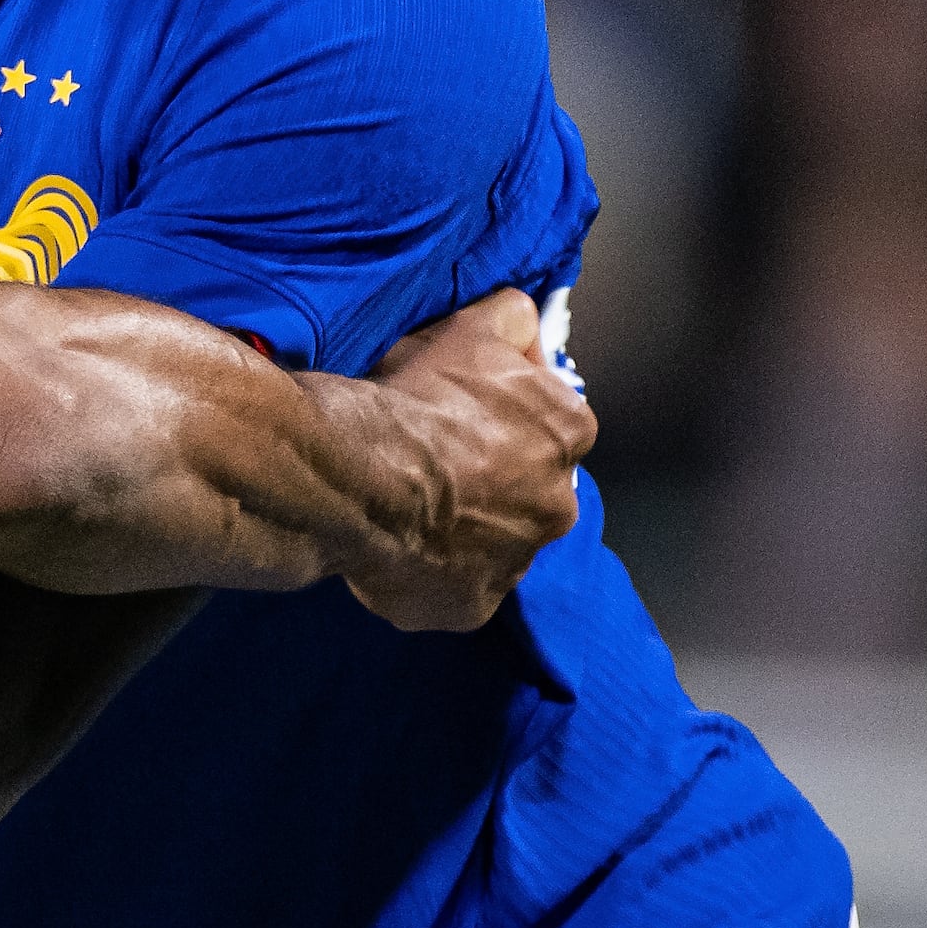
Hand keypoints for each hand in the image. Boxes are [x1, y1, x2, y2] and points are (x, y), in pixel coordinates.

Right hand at [331, 289, 591, 631]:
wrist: (357, 475)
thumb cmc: (417, 398)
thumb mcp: (468, 327)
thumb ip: (511, 319)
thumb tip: (525, 321)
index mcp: (569, 433)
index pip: (550, 425)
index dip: (503, 420)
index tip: (459, 415)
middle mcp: (559, 506)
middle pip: (527, 492)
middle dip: (492, 483)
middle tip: (434, 466)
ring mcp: (516, 564)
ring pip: (493, 544)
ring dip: (463, 532)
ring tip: (408, 511)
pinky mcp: (472, 608)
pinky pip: (455, 591)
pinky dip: (433, 577)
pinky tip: (397, 550)